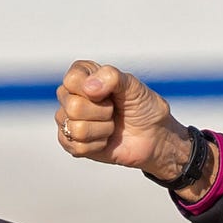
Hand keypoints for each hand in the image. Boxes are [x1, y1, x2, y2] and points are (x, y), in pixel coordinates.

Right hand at [55, 61, 193, 181]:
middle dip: (102, 112)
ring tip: (111, 125)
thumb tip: (88, 88)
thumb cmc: (143, 107)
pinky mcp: (71, 142)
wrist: (154, 136)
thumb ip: (112, 77)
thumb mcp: (134, 86)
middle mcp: (70, 95)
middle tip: (113, 110)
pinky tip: (105, 139)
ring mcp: (68, 119)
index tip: (111, 94)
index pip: (72, 80)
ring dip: (103, 129)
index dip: (94, 90)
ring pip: (75, 128)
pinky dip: (98, 145)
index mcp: (81, 75)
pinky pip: (77, 147)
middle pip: (73, 106)